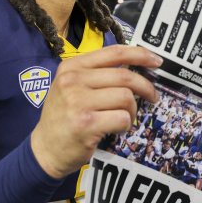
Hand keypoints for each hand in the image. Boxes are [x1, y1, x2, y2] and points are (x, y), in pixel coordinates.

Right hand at [30, 45, 161, 178]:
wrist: (44, 149)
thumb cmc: (63, 117)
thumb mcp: (71, 87)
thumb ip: (96, 74)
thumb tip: (135, 66)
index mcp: (71, 67)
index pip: (113, 53)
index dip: (140, 55)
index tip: (156, 61)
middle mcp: (73, 81)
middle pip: (124, 76)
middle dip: (145, 87)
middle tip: (152, 96)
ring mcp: (78, 102)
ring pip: (126, 98)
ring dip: (133, 110)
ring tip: (125, 117)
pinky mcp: (86, 124)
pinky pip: (122, 118)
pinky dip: (126, 124)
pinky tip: (116, 129)